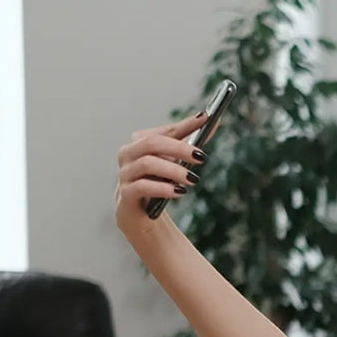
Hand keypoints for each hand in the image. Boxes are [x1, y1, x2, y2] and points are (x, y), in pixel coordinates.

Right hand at [114, 111, 208, 237]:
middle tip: (201, 156)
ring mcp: (125, 174)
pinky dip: (163, 188)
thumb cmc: (159, 185)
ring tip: (193, 179)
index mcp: (140, 142)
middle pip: (152, 143)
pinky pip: (142, 187)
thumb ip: (190, 147)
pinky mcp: (126, 194)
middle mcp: (128, 154)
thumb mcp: (175, 166)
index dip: (185, 125)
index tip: (205, 119)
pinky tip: (179, 192)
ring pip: (147, 164)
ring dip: (173, 170)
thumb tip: (211, 122)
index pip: (165, 131)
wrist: (141, 217)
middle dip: (179, 148)